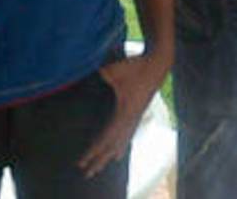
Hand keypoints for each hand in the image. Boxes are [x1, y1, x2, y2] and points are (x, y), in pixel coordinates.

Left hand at [77, 52, 169, 177]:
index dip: (94, 150)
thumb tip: (78, 78)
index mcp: (125, 113)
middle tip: (88, 173)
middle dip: (100, 160)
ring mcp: (135, 117)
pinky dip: (121, 146)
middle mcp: (131, 119)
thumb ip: (97, 77)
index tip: (83, 161)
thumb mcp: (114, 70)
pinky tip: (119, 153)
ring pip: (122, 142)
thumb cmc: (136, 66)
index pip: (107, 137)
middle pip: (114, 145)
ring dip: (110, 155)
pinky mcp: (137, 113)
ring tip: (100, 167)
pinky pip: (127, 135)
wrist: (157, 64)